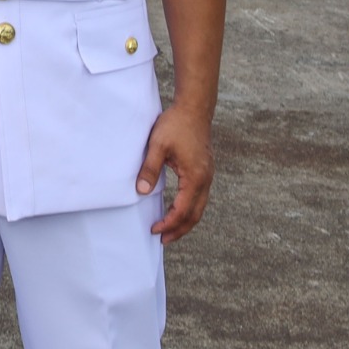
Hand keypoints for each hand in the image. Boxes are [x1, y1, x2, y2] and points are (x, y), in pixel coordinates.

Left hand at [136, 101, 214, 244]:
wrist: (194, 109)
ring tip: (170, 230)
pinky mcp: (205, 170)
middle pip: (195, 214)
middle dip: (179, 229)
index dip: (168, 223)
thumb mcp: (157, 145)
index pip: (182, 210)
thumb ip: (149, 169)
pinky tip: (177, 208)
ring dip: (185, 221)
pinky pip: (199, 197)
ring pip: (199, 207)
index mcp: (195, 177)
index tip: (154, 230)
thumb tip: (141, 192)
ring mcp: (208, 175)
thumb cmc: (176, 125)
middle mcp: (205, 180)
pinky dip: (189, 208)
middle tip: (163, 240)